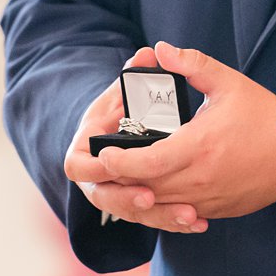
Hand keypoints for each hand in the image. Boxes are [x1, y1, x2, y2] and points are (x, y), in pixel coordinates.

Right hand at [63, 47, 206, 233]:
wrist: (124, 124)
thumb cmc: (125, 103)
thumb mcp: (129, 87)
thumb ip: (137, 73)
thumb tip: (150, 53)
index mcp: (89, 144)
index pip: (78, 164)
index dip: (93, 168)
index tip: (114, 166)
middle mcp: (99, 174)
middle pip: (105, 197)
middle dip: (129, 199)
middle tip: (152, 197)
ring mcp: (118, 192)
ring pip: (132, 213)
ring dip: (158, 216)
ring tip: (187, 215)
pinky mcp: (139, 203)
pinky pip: (151, 218)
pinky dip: (172, 221)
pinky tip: (198, 223)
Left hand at [94, 41, 275, 219]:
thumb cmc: (265, 116)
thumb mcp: (228, 83)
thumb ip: (192, 64)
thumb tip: (161, 49)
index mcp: (199, 146)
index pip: (148, 161)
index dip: (120, 160)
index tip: (104, 151)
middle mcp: (201, 178)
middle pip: (146, 187)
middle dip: (122, 177)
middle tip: (107, 163)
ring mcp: (209, 199)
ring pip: (161, 205)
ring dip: (140, 193)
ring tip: (126, 176)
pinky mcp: (218, 210)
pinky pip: (181, 213)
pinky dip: (164, 204)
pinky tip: (156, 190)